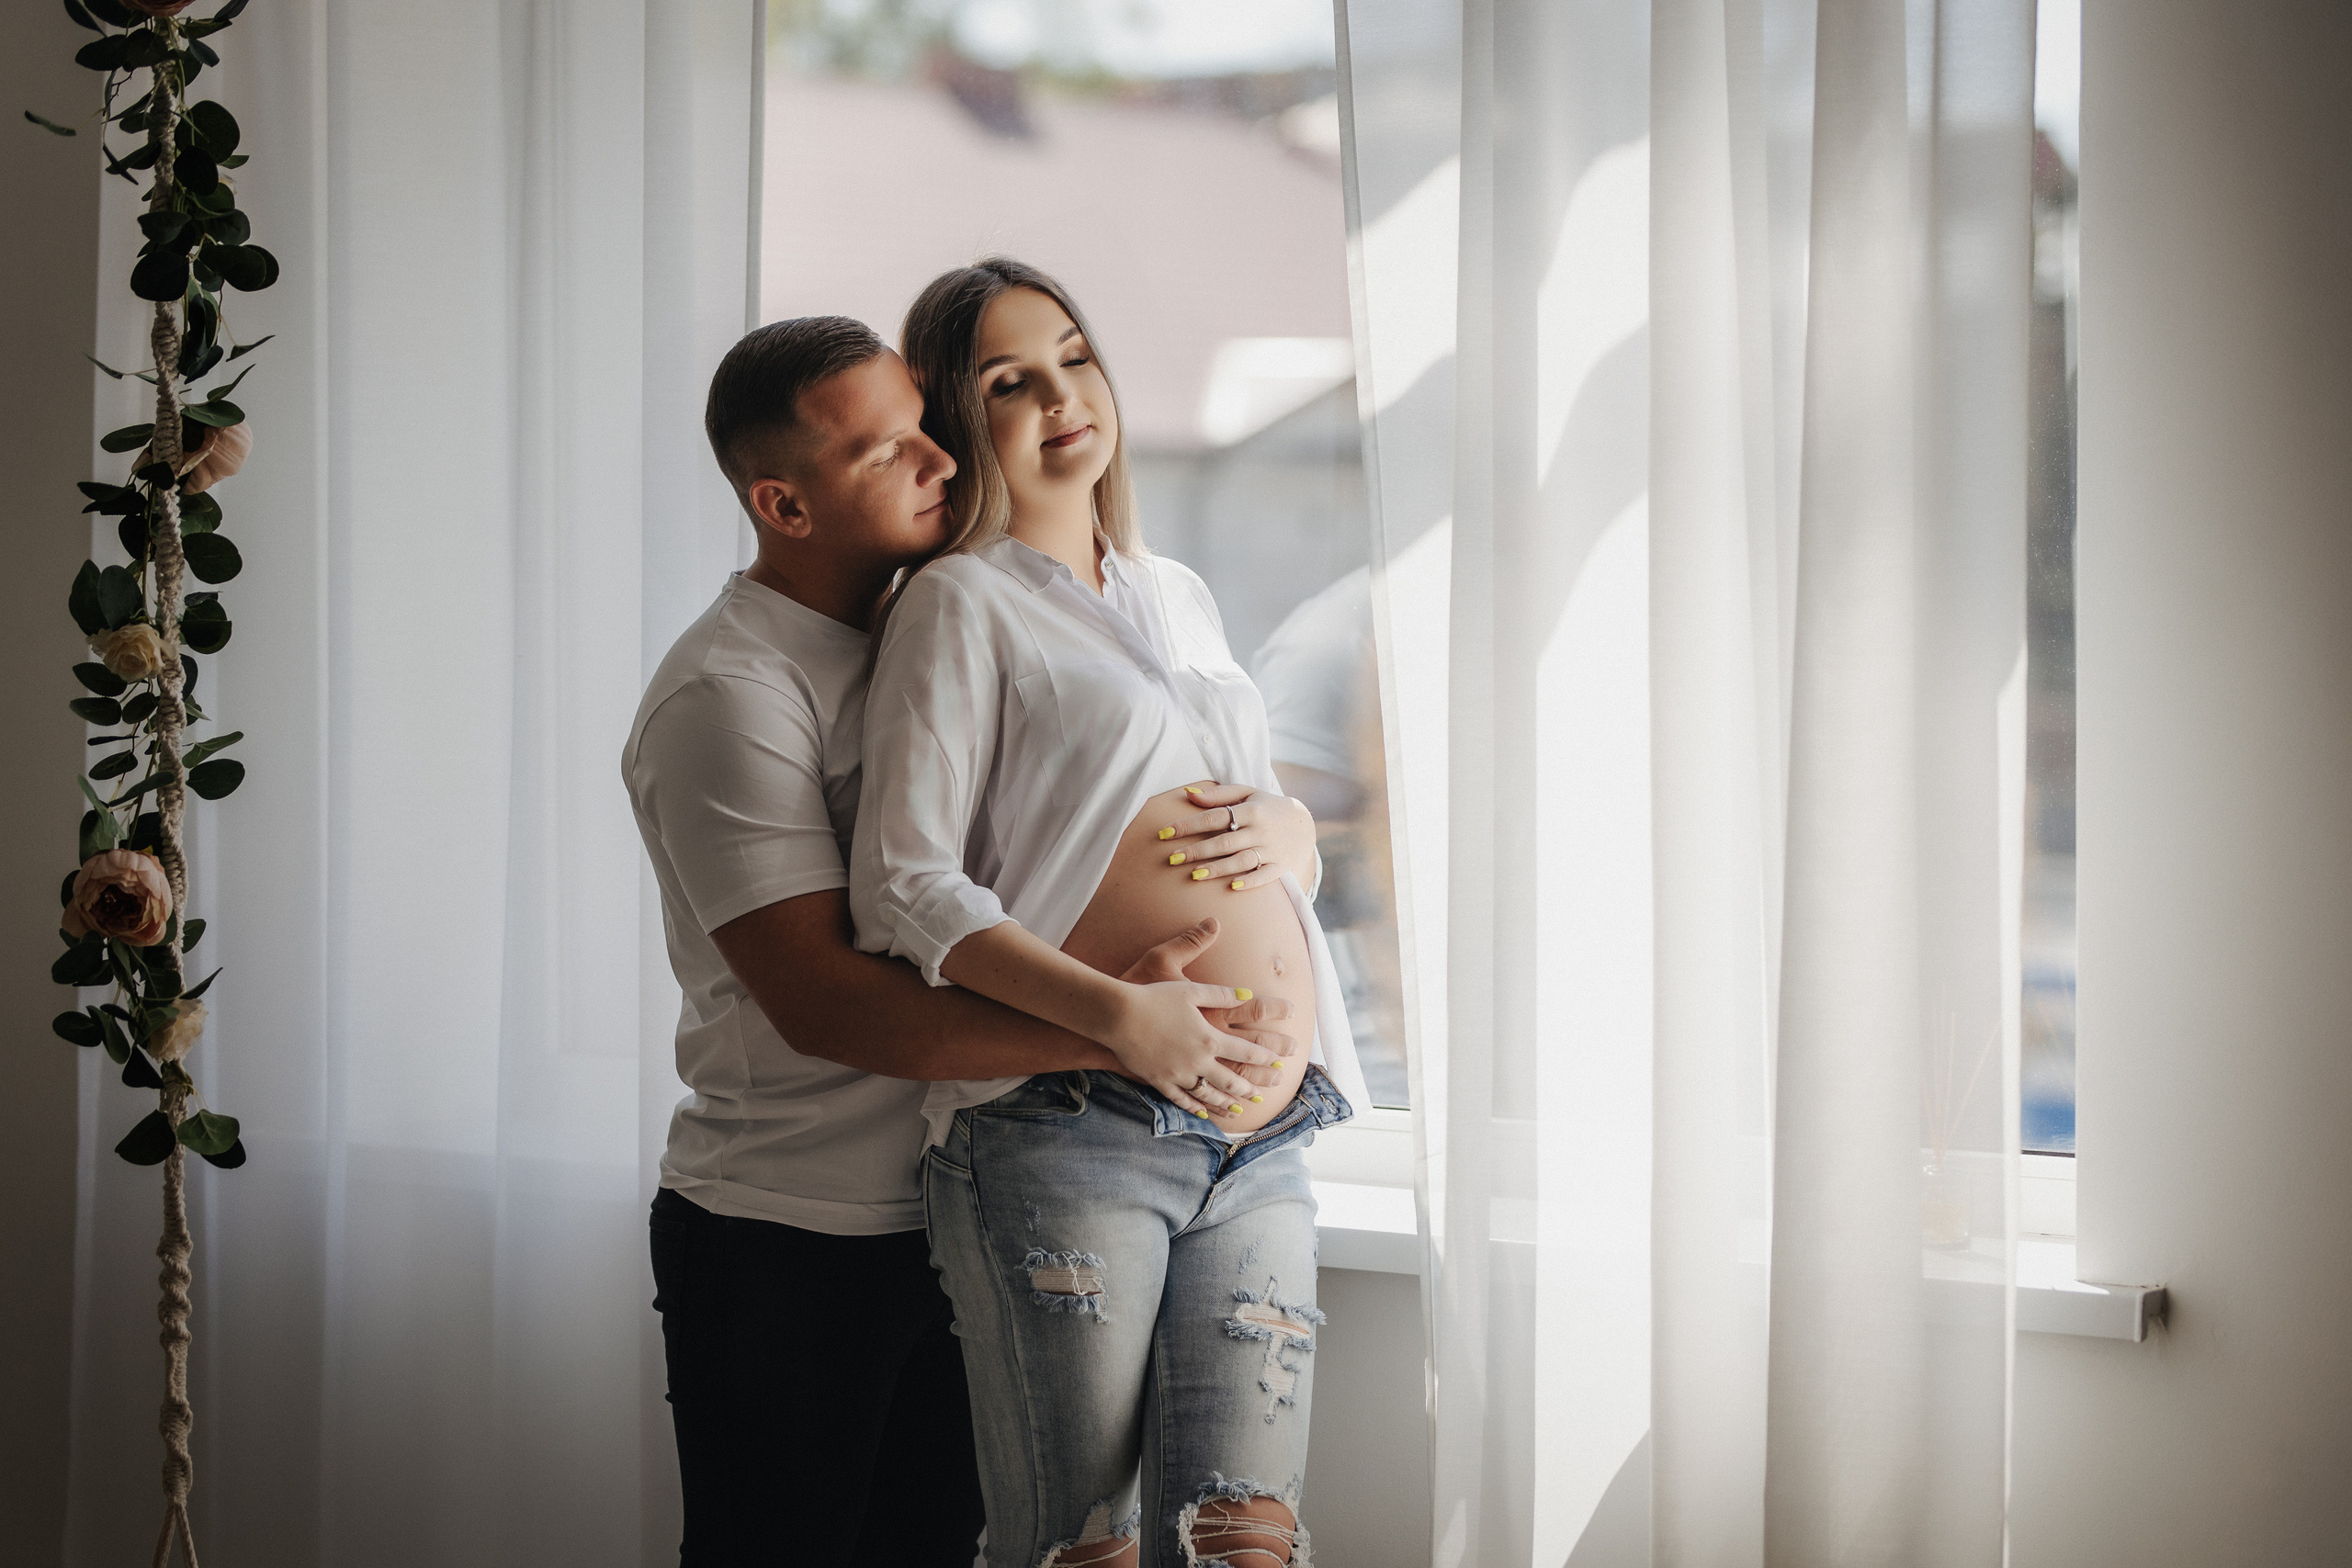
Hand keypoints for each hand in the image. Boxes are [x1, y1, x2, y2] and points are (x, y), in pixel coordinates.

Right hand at [1111, 917, 1293, 1108]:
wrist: (1117, 1015)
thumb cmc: (1152, 995)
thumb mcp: (1190, 988)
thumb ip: (1221, 993)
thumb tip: (1248, 993)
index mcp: (1210, 1035)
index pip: (1246, 1048)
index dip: (1267, 1055)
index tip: (1282, 1059)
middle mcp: (1199, 1059)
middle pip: (1233, 1077)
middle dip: (1253, 1083)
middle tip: (1269, 1088)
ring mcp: (1180, 1074)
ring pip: (1211, 1093)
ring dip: (1230, 1100)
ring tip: (1244, 1106)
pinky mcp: (1161, 1081)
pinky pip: (1183, 1099)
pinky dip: (1198, 1107)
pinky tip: (1207, 1112)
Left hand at [1155, 782, 1315, 892]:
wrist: (1304, 825)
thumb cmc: (1266, 807)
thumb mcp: (1247, 793)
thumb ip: (1218, 794)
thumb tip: (1188, 793)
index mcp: (1251, 810)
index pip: (1213, 817)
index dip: (1188, 825)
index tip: (1164, 833)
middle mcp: (1260, 830)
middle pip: (1224, 842)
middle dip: (1196, 851)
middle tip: (1172, 859)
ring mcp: (1271, 850)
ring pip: (1241, 861)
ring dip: (1217, 868)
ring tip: (1194, 875)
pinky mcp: (1280, 866)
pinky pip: (1264, 876)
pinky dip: (1249, 881)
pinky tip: (1231, 886)